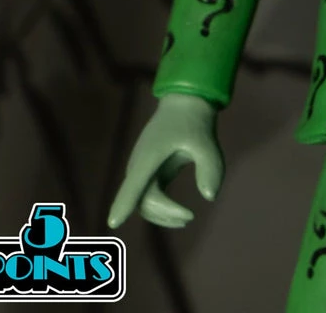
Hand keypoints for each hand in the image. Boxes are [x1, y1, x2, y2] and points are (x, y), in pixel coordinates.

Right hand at [107, 93, 223, 228]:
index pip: (134, 183)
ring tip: (186, 219)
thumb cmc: (195, 122)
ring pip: (142, 201)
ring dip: (161, 214)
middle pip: (141, 198)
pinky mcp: (147, 171)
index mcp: (150, 154)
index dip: (123, 203)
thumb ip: (211, 168)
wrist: (186, 103)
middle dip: (162, 213)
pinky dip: (161, 208)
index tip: (113, 223)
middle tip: (188, 217)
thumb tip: (210, 197)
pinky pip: (147, 196)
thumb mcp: (207, 142)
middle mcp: (140, 163)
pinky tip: (180, 214)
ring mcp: (141, 168)